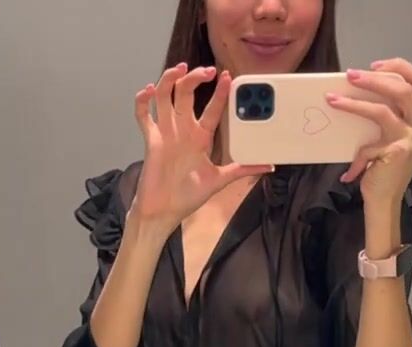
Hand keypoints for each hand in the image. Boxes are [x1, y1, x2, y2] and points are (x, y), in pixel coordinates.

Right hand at [129, 63, 273, 230]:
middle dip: (195, 78)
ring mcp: (166, 132)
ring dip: (169, 80)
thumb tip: (270, 167)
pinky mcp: (151, 140)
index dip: (219, 92)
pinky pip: (143, 116)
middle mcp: (183, 130)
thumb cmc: (188, 196)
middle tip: (206, 70)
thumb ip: (242, 169)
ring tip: (179, 70)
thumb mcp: (220, 180)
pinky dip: (142, 102)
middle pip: (186, 94)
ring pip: (164, 97)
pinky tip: (147, 90)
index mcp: (201, 137)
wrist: (165, 211)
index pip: (212, 109)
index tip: (227, 76)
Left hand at [326, 58, 411, 205]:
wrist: (385, 200)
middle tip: (350, 76)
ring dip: (357, 99)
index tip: (374, 65)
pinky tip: (344, 149)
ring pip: (386, 107)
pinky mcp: (398, 151)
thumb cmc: (385, 168)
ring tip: (335, 97)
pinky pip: (370, 136)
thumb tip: (360, 86)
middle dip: (374, 78)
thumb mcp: (393, 134)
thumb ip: (389, 112)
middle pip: (404, 88)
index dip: (398, 66)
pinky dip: (355, 141)